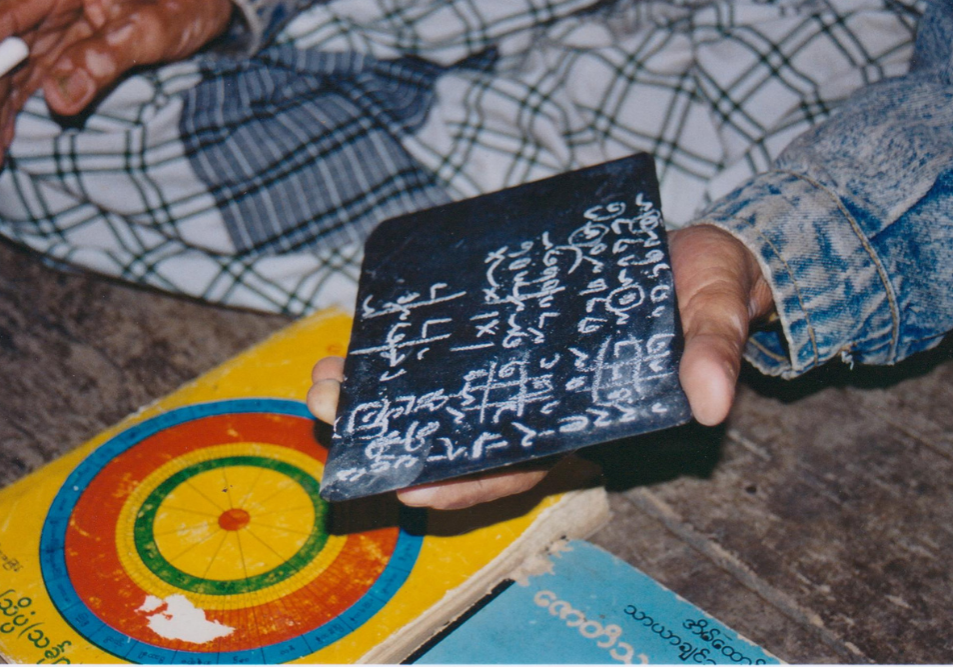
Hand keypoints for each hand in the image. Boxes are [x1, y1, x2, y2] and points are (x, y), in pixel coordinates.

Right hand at [0, 0, 231, 159]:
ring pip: (14, 75)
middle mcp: (47, 11)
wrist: (205, 7)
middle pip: (5, 55)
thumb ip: (105, 59)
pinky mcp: (67, 56)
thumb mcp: (151, 30)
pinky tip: (6, 143)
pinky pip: (32, 84)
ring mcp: (54, 34)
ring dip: (2, 113)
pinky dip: (17, 112)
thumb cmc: (184, 6)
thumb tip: (60, 100)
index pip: (4, 21)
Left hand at [306, 224, 774, 508]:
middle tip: (333, 412)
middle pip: (460, 437)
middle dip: (395, 437)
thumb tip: (711, 400)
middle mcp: (539, 398)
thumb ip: (712, 349)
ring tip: (325, 380)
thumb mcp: (715, 309)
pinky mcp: (502, 324)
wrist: (689, 253)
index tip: (411, 488)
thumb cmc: (704, 288)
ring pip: (441, 395)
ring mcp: (515, 364)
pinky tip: (360, 338)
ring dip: (381, 396)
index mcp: (584, 414)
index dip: (468, 482)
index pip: (520, 463)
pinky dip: (403, 351)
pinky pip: (447, 347)